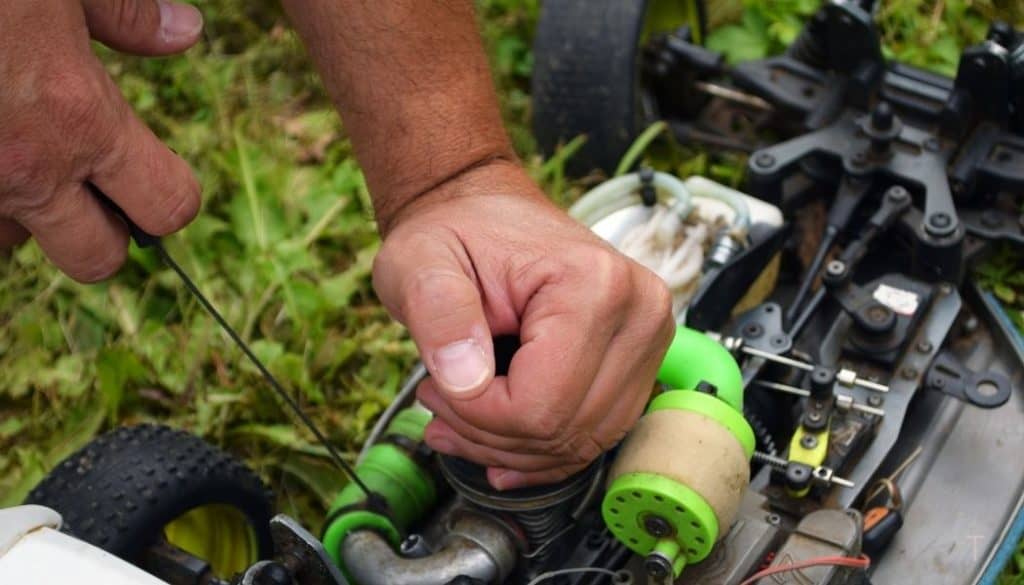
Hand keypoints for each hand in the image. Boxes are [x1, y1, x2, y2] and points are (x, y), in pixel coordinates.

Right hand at [0, 0, 202, 280]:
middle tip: (88, 184)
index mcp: (80, 120)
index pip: (168, 206)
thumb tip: (184, 32)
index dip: (170, 194)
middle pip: (97, 261)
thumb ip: (124, 13)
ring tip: (10, 147)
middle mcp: (24, 170)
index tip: (152, 174)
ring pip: (9, 245)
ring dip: (21, 213)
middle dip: (102, 232)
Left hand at [373, 161, 674, 489]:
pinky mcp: (638, 363)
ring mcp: (647, 341)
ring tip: (458, 414)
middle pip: (565, 431)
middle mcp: (639, 313)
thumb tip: (464, 381)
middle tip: (438, 400)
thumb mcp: (420, 262)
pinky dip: (540, 450)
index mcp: (594, 283)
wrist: (485, 214)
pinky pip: (594, 436)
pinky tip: (494, 439)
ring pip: (582, 444)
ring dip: (511, 449)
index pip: (540, 405)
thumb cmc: (454, 235)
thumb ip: (438, 314)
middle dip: (488, 436)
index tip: (435, 388)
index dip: (476, 417)